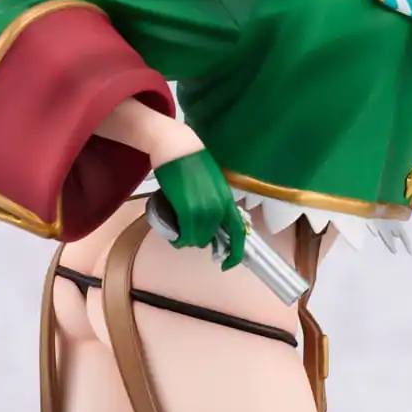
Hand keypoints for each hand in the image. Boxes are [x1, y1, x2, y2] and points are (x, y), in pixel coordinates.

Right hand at [152, 150, 247, 269]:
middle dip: (200, 239)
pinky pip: (185, 235)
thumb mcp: (212, 183)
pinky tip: (174, 234)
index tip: (228, 264)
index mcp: (227, 200)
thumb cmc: (192, 162)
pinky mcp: (187, 209)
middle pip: (211, 238)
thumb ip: (215, 200)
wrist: (177, 147)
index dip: (235, 252)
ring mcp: (204, 209)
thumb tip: (212, 218)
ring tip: (178, 230)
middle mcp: (219, 207)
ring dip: (187, 239)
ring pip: (197, 239)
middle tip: (187, 231)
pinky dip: (179, 239)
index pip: (238, 232)